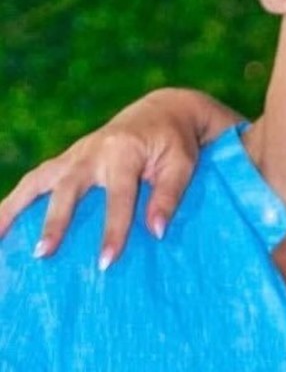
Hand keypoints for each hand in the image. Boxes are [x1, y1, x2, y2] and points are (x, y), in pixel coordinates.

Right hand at [0, 88, 240, 265]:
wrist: (164, 111)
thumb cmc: (176, 143)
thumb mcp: (182, 165)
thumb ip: (169, 196)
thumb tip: (156, 233)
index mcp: (124, 150)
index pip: (118, 195)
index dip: (113, 229)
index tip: (105, 261)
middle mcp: (93, 150)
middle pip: (68, 187)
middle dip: (56, 222)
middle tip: (44, 254)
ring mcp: (75, 153)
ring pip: (38, 180)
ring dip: (16, 208)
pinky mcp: (66, 160)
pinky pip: (34, 180)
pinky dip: (13, 201)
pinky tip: (0, 226)